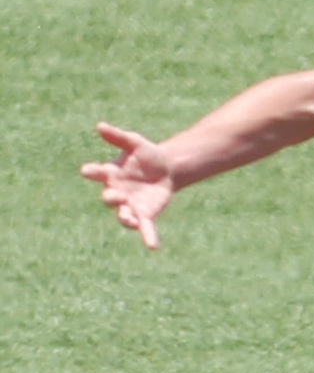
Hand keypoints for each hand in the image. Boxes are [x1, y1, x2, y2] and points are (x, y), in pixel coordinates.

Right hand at [81, 123, 175, 248]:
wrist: (168, 168)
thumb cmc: (146, 155)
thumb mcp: (135, 143)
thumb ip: (118, 136)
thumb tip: (100, 125)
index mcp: (111, 174)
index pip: (97, 173)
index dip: (92, 172)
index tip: (87, 170)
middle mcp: (117, 192)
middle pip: (109, 198)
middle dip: (111, 198)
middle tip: (115, 196)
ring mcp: (130, 205)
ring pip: (123, 216)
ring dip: (125, 218)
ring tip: (130, 220)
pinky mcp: (146, 214)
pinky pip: (145, 227)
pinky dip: (148, 236)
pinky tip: (153, 246)